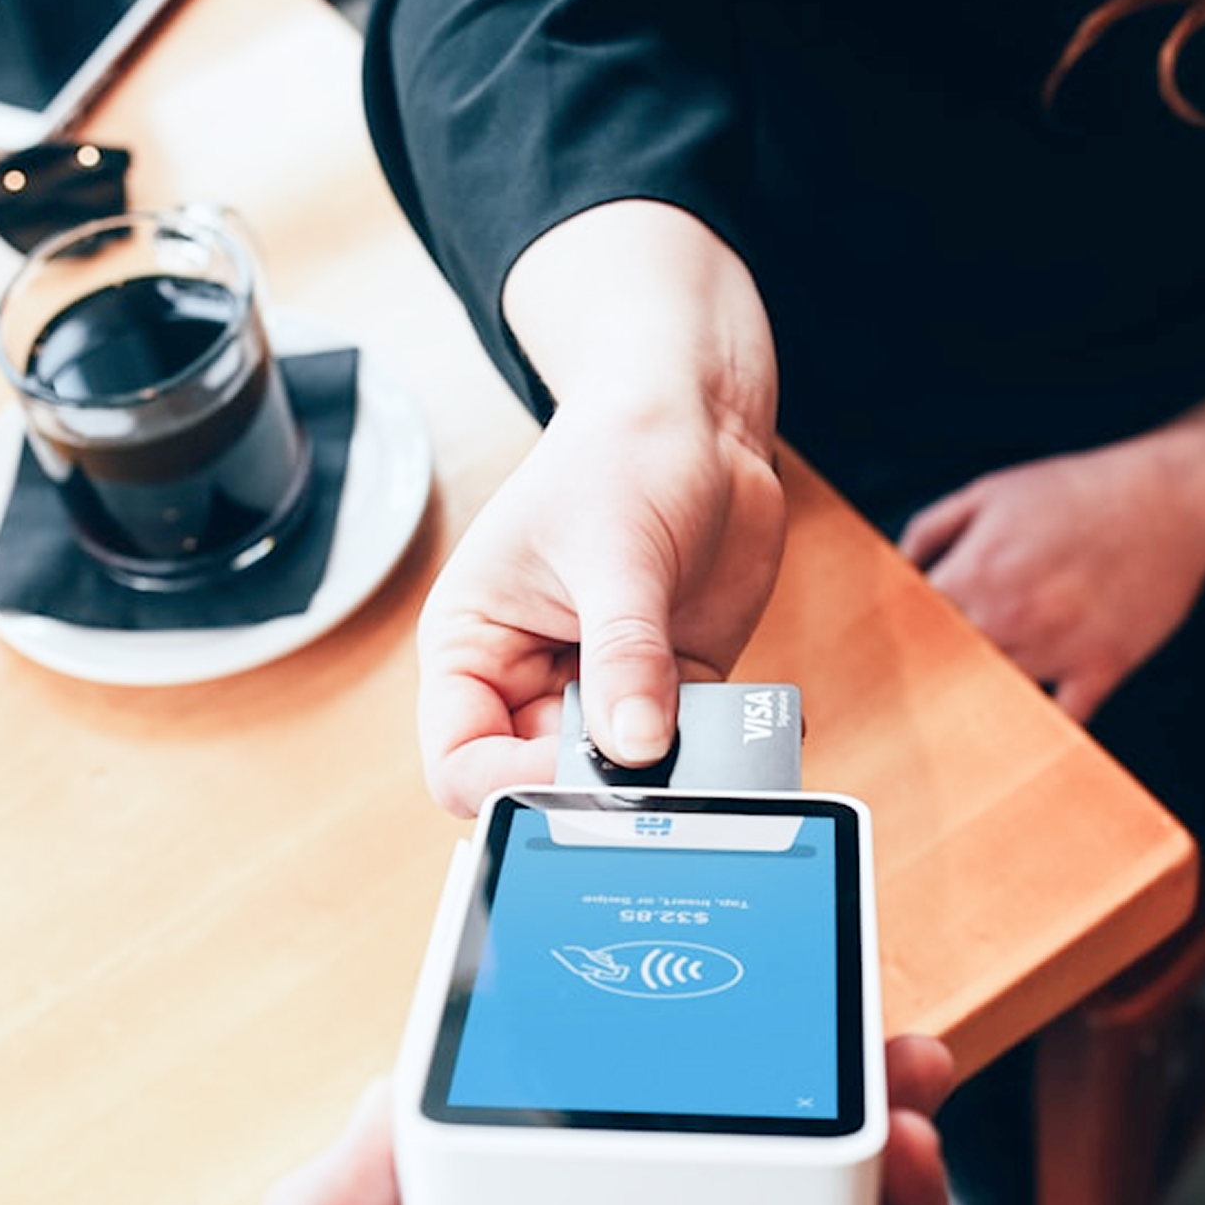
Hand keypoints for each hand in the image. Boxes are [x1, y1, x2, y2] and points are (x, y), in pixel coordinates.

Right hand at [417, 201, 784, 813]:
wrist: (699, 417)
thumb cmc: (621, 453)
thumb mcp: (615, 551)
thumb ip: (624, 655)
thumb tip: (636, 750)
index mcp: (474, 647)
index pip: (461, 762)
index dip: (510, 786)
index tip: (578, 774)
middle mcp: (528, 679)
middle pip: (542, 783)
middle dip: (598, 787)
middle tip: (656, 770)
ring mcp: (602, 689)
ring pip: (620, 778)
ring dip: (664, 775)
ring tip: (705, 740)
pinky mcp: (670, 689)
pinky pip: (686, 752)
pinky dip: (716, 753)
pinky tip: (743, 729)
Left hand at [898, 399, 1204, 720]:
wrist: (1170, 498)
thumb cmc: (1075, 493)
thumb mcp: (987, 493)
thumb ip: (930, 531)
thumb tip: (896, 570)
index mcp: (974, 575)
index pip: (913, 625)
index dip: (902, 636)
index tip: (894, 648)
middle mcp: (1009, 619)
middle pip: (948, 668)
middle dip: (934, 670)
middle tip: (920, 684)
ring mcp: (1057, 648)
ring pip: (996, 694)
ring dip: (982, 693)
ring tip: (967, 704)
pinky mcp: (1101, 668)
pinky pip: (1062, 719)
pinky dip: (1042, 727)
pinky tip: (1024, 725)